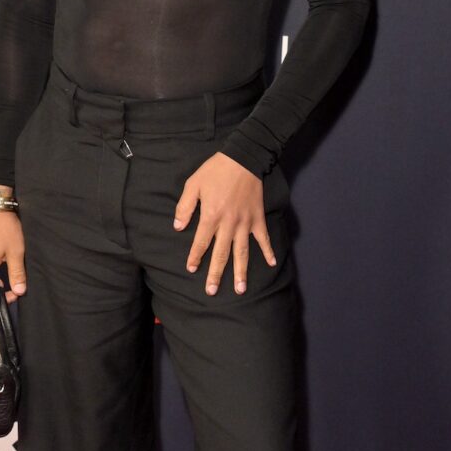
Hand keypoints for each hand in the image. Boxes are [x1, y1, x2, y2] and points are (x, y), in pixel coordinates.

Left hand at [173, 152, 277, 294]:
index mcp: (211, 216)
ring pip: (242, 252)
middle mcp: (228, 224)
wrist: (243, 158)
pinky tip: (272, 264)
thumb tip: (178, 227)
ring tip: (241, 289)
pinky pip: (263, 238)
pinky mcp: (257, 218)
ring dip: (241, 272)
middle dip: (216, 274)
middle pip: (221, 254)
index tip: (191, 269)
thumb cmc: (216, 170)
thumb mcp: (193, 184)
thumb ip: (185, 207)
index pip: (201, 242)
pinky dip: (268, 251)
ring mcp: (245, 223)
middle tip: (212, 291)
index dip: (195, 257)